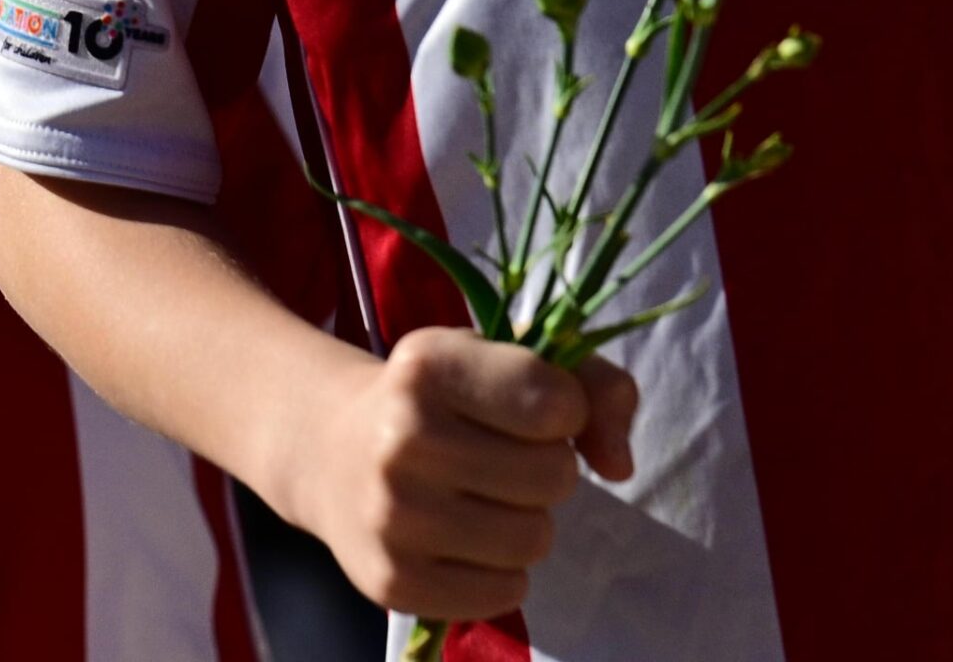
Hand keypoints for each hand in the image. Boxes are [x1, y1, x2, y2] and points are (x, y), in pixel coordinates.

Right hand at [289, 327, 637, 620]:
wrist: (333, 450)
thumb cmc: (448, 399)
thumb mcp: (513, 359)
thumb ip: (596, 387)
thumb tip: (619, 464)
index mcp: (432, 364)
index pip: (556, 403)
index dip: (567, 408)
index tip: (537, 407)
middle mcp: (402, 437)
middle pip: (554, 476)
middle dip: (551, 468)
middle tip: (510, 458)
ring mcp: (391, 515)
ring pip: (533, 539)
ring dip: (530, 522)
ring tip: (491, 499)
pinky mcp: (390, 581)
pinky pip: (502, 593)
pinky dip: (504, 572)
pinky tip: (472, 541)